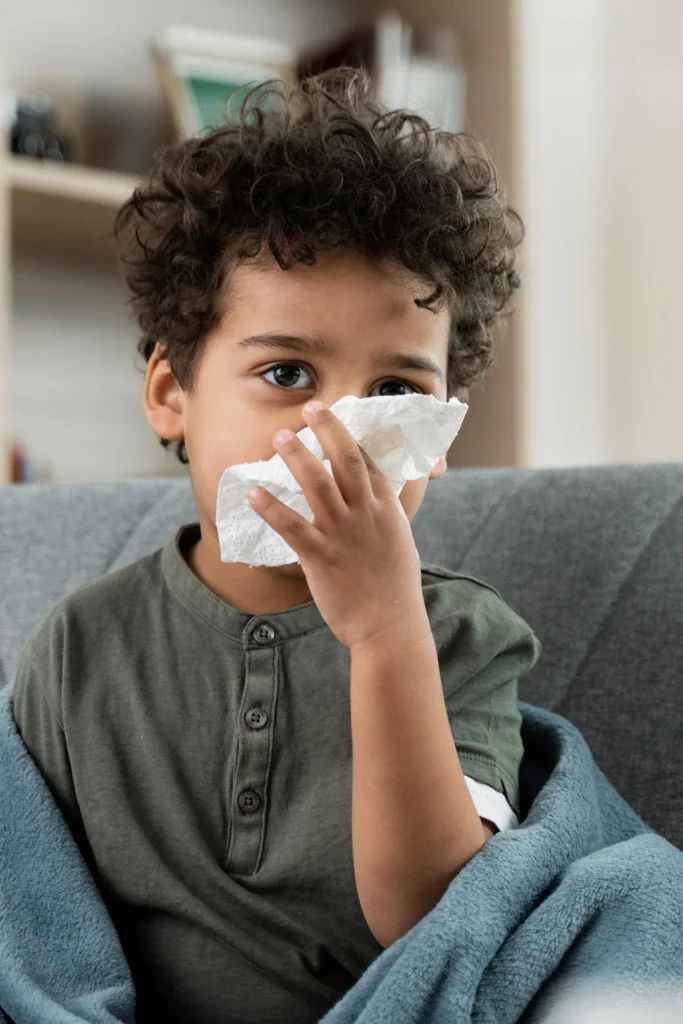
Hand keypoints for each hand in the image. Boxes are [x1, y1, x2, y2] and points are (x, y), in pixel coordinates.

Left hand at [246, 401, 430, 649]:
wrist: (390, 625)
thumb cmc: (394, 586)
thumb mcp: (398, 541)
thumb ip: (385, 514)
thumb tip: (375, 498)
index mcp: (386, 509)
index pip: (368, 462)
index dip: (350, 435)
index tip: (335, 414)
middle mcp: (366, 515)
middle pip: (346, 460)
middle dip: (328, 429)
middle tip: (310, 407)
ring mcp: (343, 534)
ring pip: (317, 485)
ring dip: (296, 457)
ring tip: (278, 436)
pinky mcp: (321, 558)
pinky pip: (291, 526)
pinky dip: (271, 508)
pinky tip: (253, 493)